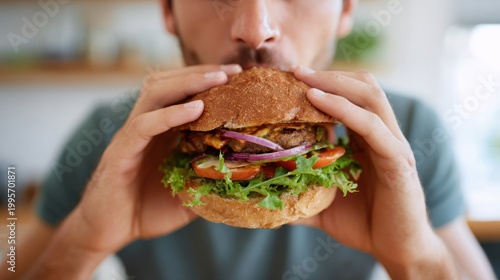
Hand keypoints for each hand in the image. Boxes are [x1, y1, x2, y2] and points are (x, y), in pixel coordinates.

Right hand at [74, 64, 241, 253]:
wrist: (109, 231)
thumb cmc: (147, 210)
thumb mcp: (188, 194)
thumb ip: (209, 180)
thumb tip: (244, 179)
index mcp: (160, 131)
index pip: (181, 93)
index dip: (208, 81)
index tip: (239, 76)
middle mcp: (146, 125)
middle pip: (169, 83)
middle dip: (202, 73)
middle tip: (234, 70)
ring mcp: (132, 135)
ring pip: (156, 93)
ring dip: (188, 82)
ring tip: (218, 79)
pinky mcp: (121, 152)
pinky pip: (144, 125)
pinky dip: (169, 114)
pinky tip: (195, 109)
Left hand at [292, 66, 450, 269]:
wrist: (398, 250)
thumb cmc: (364, 225)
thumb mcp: (323, 204)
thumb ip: (299, 193)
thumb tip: (264, 193)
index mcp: (368, 139)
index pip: (351, 97)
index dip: (324, 84)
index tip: (291, 78)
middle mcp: (383, 135)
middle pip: (362, 86)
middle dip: (328, 75)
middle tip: (295, 70)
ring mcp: (393, 145)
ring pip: (369, 97)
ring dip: (335, 83)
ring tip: (304, 78)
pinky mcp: (398, 160)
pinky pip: (371, 126)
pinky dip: (344, 109)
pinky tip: (318, 101)